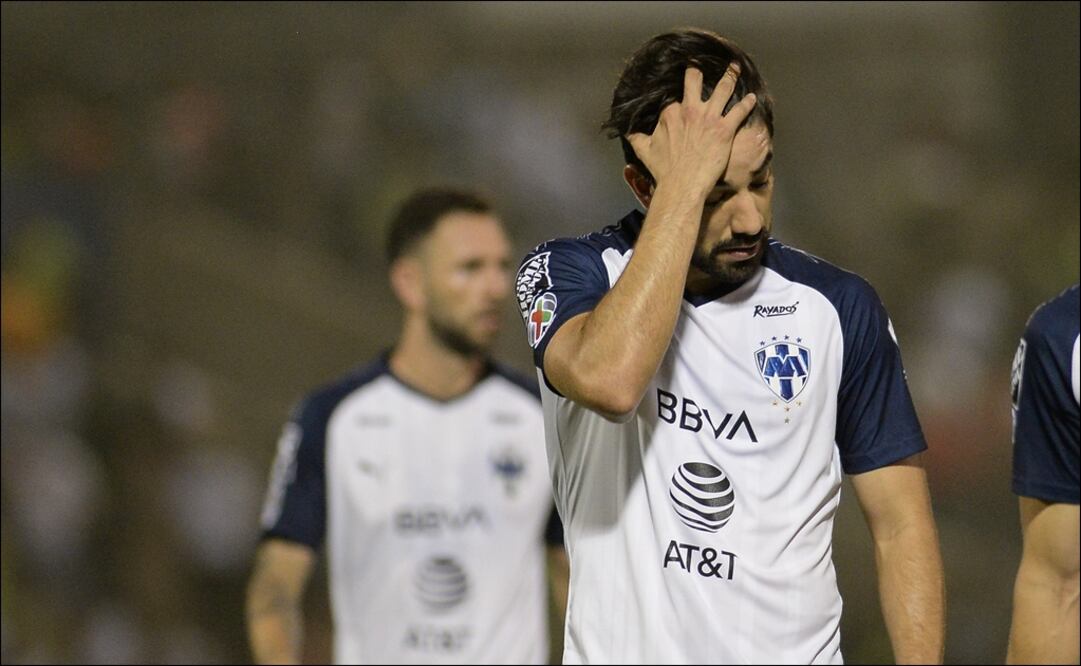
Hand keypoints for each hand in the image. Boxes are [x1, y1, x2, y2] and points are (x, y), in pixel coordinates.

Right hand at [626, 64, 757, 197]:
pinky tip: (753, 98)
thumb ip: (636, 138)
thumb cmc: (663, 170)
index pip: (674, 98)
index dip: (677, 97)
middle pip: (695, 81)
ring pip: (723, 89)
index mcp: (671, 113)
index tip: (680, 95)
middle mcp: (690, 110)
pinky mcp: (725, 129)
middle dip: (698, 70)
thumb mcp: (644, 151)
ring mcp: (709, 118)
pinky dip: (747, 103)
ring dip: (730, 76)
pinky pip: (739, 110)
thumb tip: (627, 132)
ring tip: (735, 68)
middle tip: (702, 64)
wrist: (682, 184)